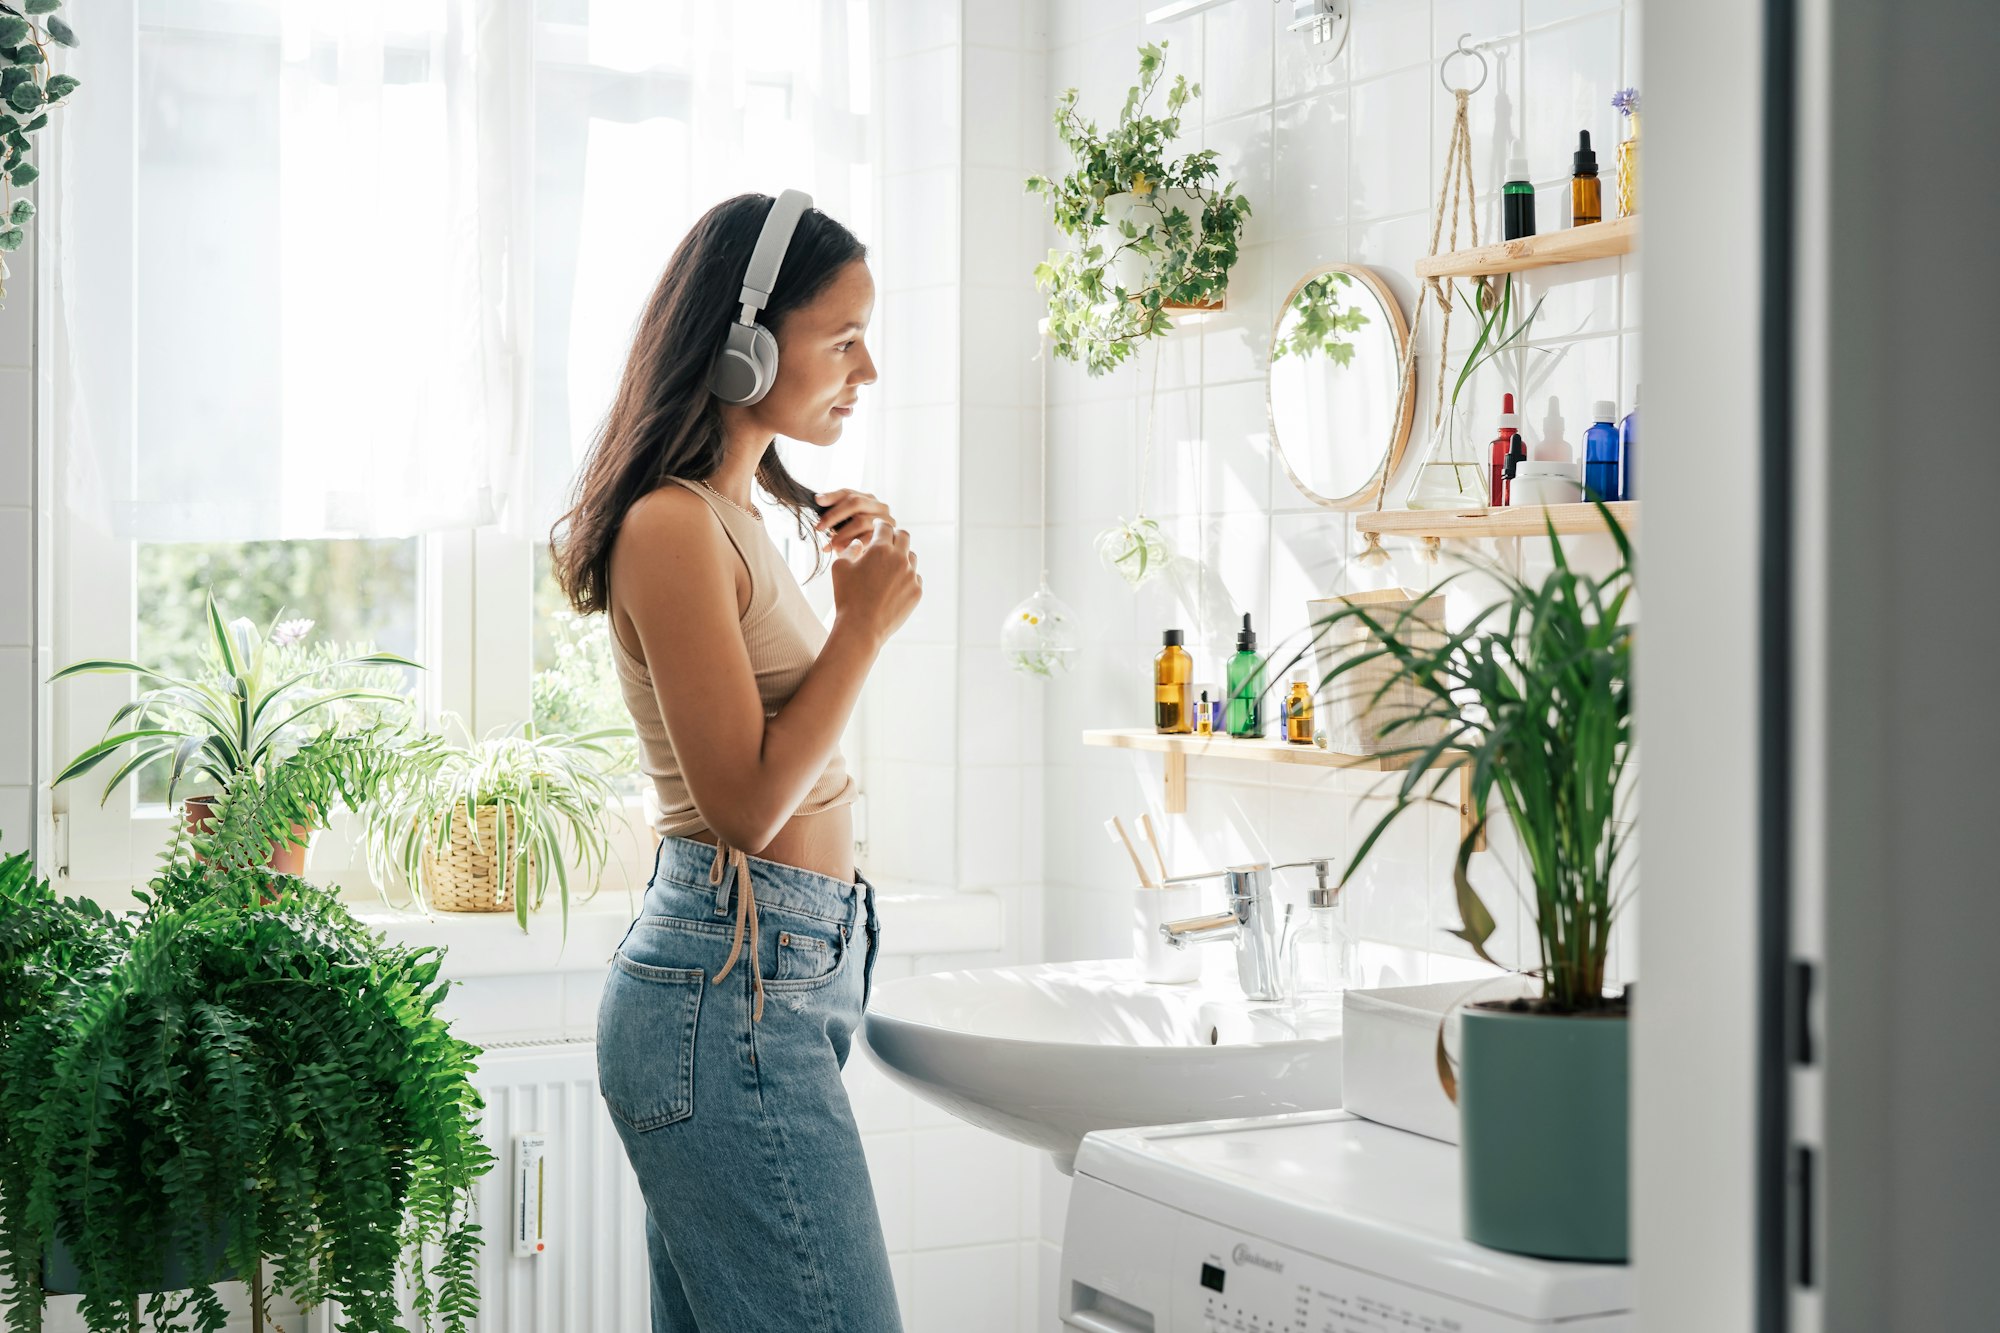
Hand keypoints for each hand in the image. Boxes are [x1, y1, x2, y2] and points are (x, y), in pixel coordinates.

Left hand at [813, 489, 896, 554]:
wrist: (879, 558)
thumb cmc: (858, 538)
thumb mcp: (845, 524)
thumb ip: (834, 512)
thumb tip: (817, 499)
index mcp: (867, 498)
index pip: (847, 492)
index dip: (831, 496)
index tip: (817, 501)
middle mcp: (879, 505)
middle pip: (855, 502)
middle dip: (835, 515)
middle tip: (820, 528)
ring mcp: (885, 520)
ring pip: (861, 521)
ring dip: (842, 534)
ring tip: (831, 544)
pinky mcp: (889, 536)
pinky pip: (869, 538)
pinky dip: (853, 544)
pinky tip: (842, 551)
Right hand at [829, 521, 921, 647]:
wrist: (861, 627)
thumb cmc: (847, 596)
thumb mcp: (840, 567)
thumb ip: (850, 549)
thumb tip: (859, 544)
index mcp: (881, 549)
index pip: (884, 527)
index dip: (879, 525)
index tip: (877, 527)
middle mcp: (900, 559)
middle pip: (904, 536)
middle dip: (895, 535)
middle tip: (887, 539)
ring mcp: (911, 575)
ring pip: (911, 557)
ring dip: (902, 556)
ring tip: (890, 564)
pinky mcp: (916, 591)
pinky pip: (915, 577)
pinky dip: (906, 576)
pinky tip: (895, 583)